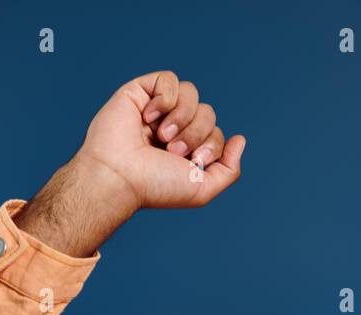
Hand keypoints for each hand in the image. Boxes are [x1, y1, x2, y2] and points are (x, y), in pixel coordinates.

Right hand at [75, 69, 246, 213]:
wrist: (120, 177)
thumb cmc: (155, 186)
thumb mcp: (201, 189)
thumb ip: (229, 170)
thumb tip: (240, 139)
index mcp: (187, 148)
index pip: (217, 132)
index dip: (212, 145)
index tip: (193, 162)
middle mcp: (174, 127)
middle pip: (208, 112)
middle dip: (196, 133)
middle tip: (172, 151)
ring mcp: (157, 109)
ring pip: (192, 94)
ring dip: (182, 117)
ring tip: (162, 136)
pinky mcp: (140, 92)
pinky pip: (169, 79)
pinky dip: (165, 99)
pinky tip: (148, 117)